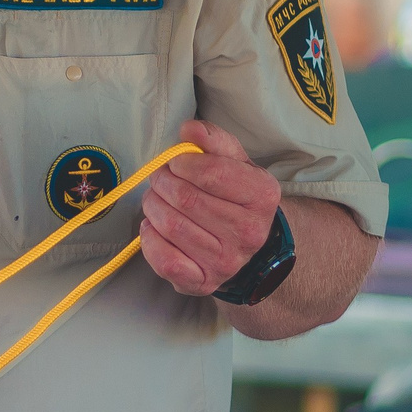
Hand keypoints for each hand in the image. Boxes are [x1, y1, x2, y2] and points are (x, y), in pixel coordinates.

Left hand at [141, 120, 281, 297]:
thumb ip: (213, 140)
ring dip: (152, 206)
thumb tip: (188, 129)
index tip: (176, 162)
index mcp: (262, 196)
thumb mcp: (234, 162)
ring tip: (156, 199)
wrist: (246, 245)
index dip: (182, 163)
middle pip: (185, 199)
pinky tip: (153, 226)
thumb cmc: (234, 197)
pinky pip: (164, 260)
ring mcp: (227, 261)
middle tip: (160, 179)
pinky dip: (149, 239)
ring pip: (170, 226)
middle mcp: (249, 232)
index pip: (211, 173)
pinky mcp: (203, 282)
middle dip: (162, 182)